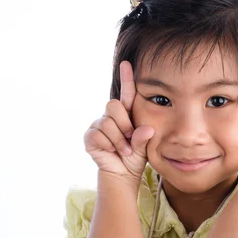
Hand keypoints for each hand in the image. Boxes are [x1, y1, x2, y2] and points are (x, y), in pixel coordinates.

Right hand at [83, 61, 154, 184]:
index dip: (126, 78)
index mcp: (127, 114)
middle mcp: (111, 116)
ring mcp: (99, 125)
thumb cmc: (135, 157)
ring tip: (124, 150)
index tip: (127, 63)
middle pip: (114, 105)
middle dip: (125, 124)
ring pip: (107, 122)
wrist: (123, 173)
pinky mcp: (90, 136)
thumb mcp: (144, 147)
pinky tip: (113, 152)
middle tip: (130, 139)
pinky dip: (109, 145)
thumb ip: (144, 138)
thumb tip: (147, 130)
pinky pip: (99, 134)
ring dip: (119, 140)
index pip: (127, 93)